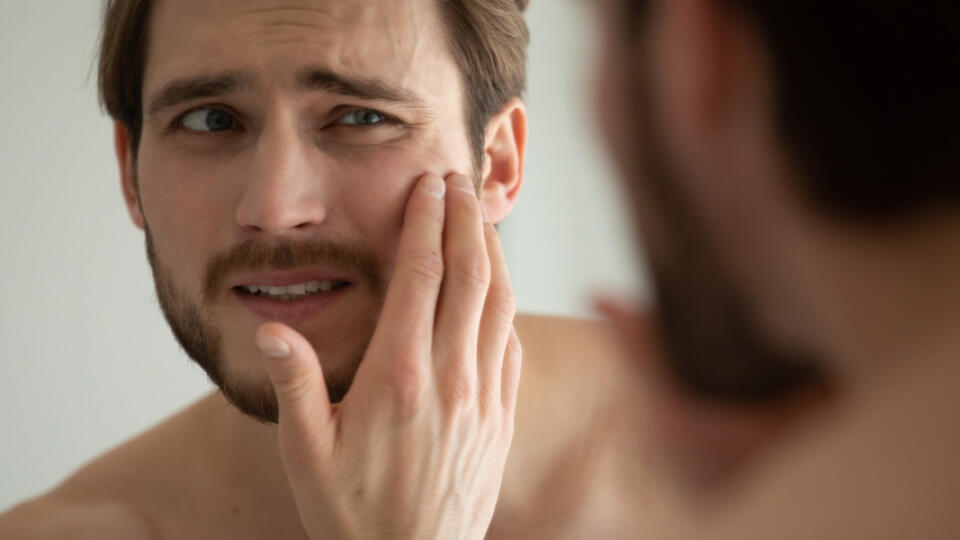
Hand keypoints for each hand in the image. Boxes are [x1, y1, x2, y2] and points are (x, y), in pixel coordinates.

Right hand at [255, 173, 521, 539]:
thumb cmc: (351, 515)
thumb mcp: (306, 454)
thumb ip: (296, 386)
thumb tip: (271, 328)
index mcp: (400, 377)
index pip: (422, 277)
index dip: (427, 223)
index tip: (428, 185)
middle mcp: (451, 378)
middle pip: (470, 276)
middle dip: (465, 219)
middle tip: (458, 180)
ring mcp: (485, 398)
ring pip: (499, 304)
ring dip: (493, 252)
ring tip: (481, 215)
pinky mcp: (502, 418)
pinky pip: (511, 343)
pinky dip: (506, 303)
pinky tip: (497, 287)